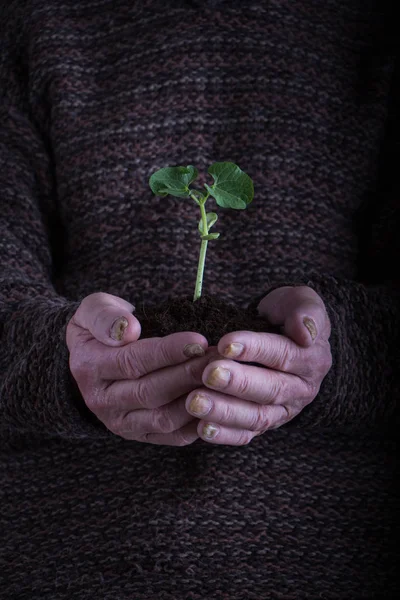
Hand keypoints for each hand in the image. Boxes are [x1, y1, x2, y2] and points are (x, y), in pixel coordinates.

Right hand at [66, 292, 215, 444]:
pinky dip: (198, 423)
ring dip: (197, 399)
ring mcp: (120, 422)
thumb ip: (106, 316)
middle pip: (151, 392)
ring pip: (164, 418)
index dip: (168, 352)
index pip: (132, 361)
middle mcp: (101, 400)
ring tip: (222, 377)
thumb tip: (128, 330)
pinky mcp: (140, 435)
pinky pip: (173, 436)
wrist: (91, 359)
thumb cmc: (102, 327)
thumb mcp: (93, 309)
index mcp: (89, 367)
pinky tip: (218, 403)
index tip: (198, 341)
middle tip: (219, 359)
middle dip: (189, 375)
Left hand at [185, 286, 331, 444]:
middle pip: (270, 389)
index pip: (283, 355)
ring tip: (195, 403)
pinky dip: (224, 434)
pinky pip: (246, 434)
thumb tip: (305, 332)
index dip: (255, 350)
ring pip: (256, 416)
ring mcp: (282, 411)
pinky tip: (201, 428)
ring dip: (224, 411)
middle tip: (208, 374)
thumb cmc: (286, 314)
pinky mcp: (263, 424)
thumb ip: (306, 311)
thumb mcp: (300, 301)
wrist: (281, 332)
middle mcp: (301, 389)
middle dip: (237, 383)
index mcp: (312, 359)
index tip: (225, 343)